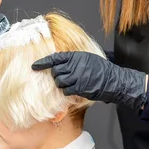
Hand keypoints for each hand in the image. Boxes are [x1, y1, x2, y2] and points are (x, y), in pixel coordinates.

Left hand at [31, 51, 147, 110]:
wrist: (113, 80)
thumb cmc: (101, 70)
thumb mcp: (87, 58)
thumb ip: (73, 59)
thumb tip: (58, 62)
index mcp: (76, 56)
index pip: (55, 58)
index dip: (43, 62)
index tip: (34, 66)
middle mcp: (75, 65)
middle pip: (55, 72)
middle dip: (56, 76)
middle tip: (64, 78)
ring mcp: (76, 77)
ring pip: (59, 82)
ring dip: (62, 84)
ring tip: (71, 83)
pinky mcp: (79, 88)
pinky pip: (66, 91)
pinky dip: (67, 91)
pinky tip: (74, 89)